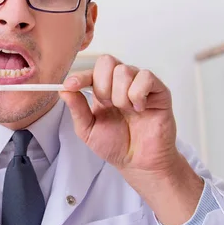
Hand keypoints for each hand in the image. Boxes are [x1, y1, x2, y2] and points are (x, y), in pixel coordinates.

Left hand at [60, 54, 177, 173]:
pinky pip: (146, 77)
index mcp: (103, 90)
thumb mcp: (88, 130)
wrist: (139, 163)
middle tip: (107, 105)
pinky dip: (138, 94)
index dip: (80, 76)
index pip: (91, 71)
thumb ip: (77, 109)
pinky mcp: (159, 91)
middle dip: (102, 85)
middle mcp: (121, 84)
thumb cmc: (116, 146)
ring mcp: (140, 85)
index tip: (70, 85)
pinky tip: (140, 109)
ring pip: (124, 70)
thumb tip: (63, 90)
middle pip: (107, 62)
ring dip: (120, 94)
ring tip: (126, 111)